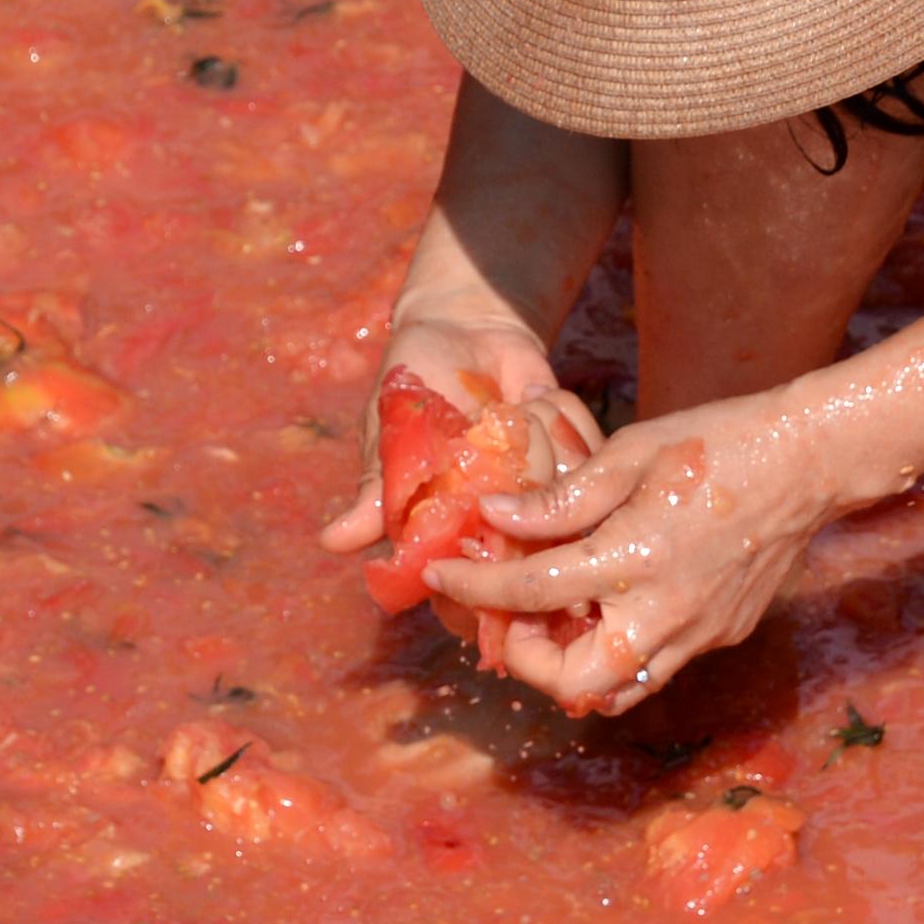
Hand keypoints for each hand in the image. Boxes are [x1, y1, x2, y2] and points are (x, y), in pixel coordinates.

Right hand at [318, 303, 596, 553]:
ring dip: (536, 438)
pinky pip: (590, 454)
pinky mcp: (578, 458)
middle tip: (484, 430)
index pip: (469, 595)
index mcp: (449, 537)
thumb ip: (377, 493)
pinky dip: (561, 415)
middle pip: (529, 551)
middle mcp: (502, 529)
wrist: (464, 329)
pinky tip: (535, 394)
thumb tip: (332, 543)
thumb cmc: (415, 385)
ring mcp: (544, 496)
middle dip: (513, 481)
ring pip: (563, 497)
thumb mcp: (391, 435)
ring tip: (504, 406)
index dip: (479, 573)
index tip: (474, 513)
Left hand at [426, 392, 861, 715]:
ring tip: (558, 619)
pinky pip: (656, 665)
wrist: (809, 461)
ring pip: (617, 690)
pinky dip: (619, 650)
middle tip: (513, 616)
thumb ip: (560, 499)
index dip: (477, 585)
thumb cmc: (717, 442)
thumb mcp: (629, 454)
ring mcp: (698, 633)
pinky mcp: (722, 635)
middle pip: (573, 682)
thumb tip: (496, 517)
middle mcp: (664, 612)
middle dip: (528, 659)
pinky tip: (612, 604)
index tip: (444, 573)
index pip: (532, 592)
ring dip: (574, 667)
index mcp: (632, 557)